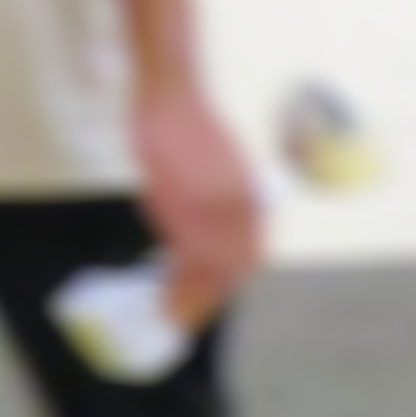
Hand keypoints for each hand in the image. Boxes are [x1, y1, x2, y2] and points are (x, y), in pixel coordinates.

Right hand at [133, 79, 263, 327]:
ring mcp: (217, 211)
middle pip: (234, 268)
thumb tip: (208, 231)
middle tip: (187, 317)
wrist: (175, 98)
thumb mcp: (222, 169)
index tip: (214, 296)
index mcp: (254, 198)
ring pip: (212, 271)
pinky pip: (188, 262)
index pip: (250, 252)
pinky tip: (162, 300)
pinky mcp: (189, 209)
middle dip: (211, 298)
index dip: (232, 280)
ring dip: (192, 300)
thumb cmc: (191, 128)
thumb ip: (223, 201)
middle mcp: (243, 209)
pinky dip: (176, 287)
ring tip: (170, 318)